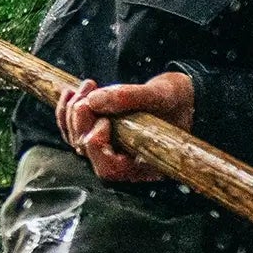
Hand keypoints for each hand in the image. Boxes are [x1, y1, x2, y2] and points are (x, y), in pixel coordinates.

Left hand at [57, 70, 194, 182]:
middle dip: (81, 120)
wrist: (186, 97)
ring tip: (87, 85)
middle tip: (90, 90)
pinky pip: (75, 130)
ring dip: (72, 111)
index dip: (98, 144)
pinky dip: (67, 111)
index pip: (109, 168)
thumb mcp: (163, 94)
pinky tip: (71, 91)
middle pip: (88, 152)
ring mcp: (113, 149)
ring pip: (77, 140)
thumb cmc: (181, 100)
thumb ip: (131, 97)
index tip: (106, 118)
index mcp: (145, 164)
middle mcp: (126, 162)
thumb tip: (93, 100)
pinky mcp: (104, 135)